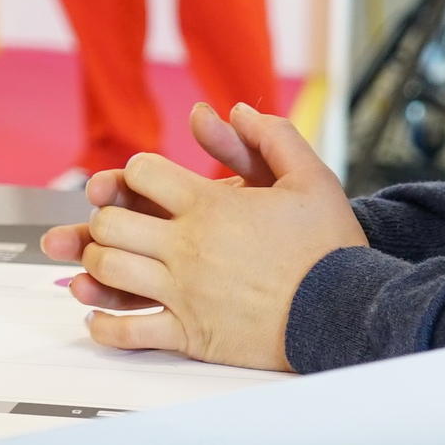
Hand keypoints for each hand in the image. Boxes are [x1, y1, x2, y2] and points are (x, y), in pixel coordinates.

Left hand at [39, 104, 365, 369]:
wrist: (347, 311)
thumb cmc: (330, 246)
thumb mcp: (310, 177)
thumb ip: (271, 137)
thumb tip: (236, 110)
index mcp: (209, 205)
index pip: (140, 172)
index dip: (134, 172)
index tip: (143, 184)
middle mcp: (187, 247)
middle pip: (109, 222)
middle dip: (103, 219)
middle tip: (115, 224)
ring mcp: (183, 293)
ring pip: (109, 271)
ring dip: (97, 264)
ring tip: (105, 263)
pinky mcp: (190, 334)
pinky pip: (128, 332)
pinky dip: (104, 326)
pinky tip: (99, 319)